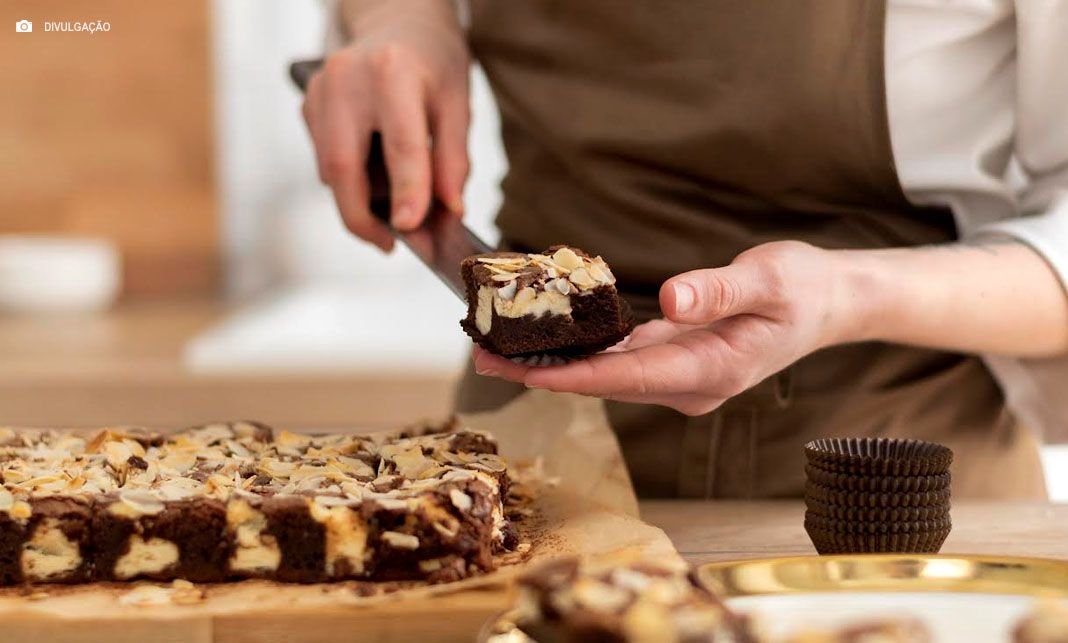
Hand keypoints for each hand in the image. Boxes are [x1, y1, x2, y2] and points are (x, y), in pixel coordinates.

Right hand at [302, 1, 469, 249]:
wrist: (398, 22)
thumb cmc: (432, 62)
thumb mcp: (457, 104)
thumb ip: (454, 160)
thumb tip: (449, 209)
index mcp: (394, 73)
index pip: (401, 145)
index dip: (406, 192)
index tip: (410, 228)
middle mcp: (347, 79)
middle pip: (343, 166)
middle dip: (361, 217)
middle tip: (387, 244)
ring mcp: (321, 91)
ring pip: (328, 169)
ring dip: (357, 200)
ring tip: (390, 208)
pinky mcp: (308, 104)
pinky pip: (324, 159)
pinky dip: (349, 180)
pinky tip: (373, 176)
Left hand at [473, 241, 862, 415]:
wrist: (828, 305)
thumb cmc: (803, 290)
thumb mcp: (772, 280)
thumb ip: (721, 290)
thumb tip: (672, 300)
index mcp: (714, 370)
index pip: (631, 377)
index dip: (576, 376)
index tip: (526, 371)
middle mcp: (691, 384)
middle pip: (606, 383)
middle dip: (544, 374)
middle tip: (482, 359)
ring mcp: (681, 377)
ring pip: (607, 375)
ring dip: (554, 365)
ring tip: (495, 350)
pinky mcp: (674, 361)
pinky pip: (619, 361)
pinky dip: (580, 352)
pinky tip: (543, 339)